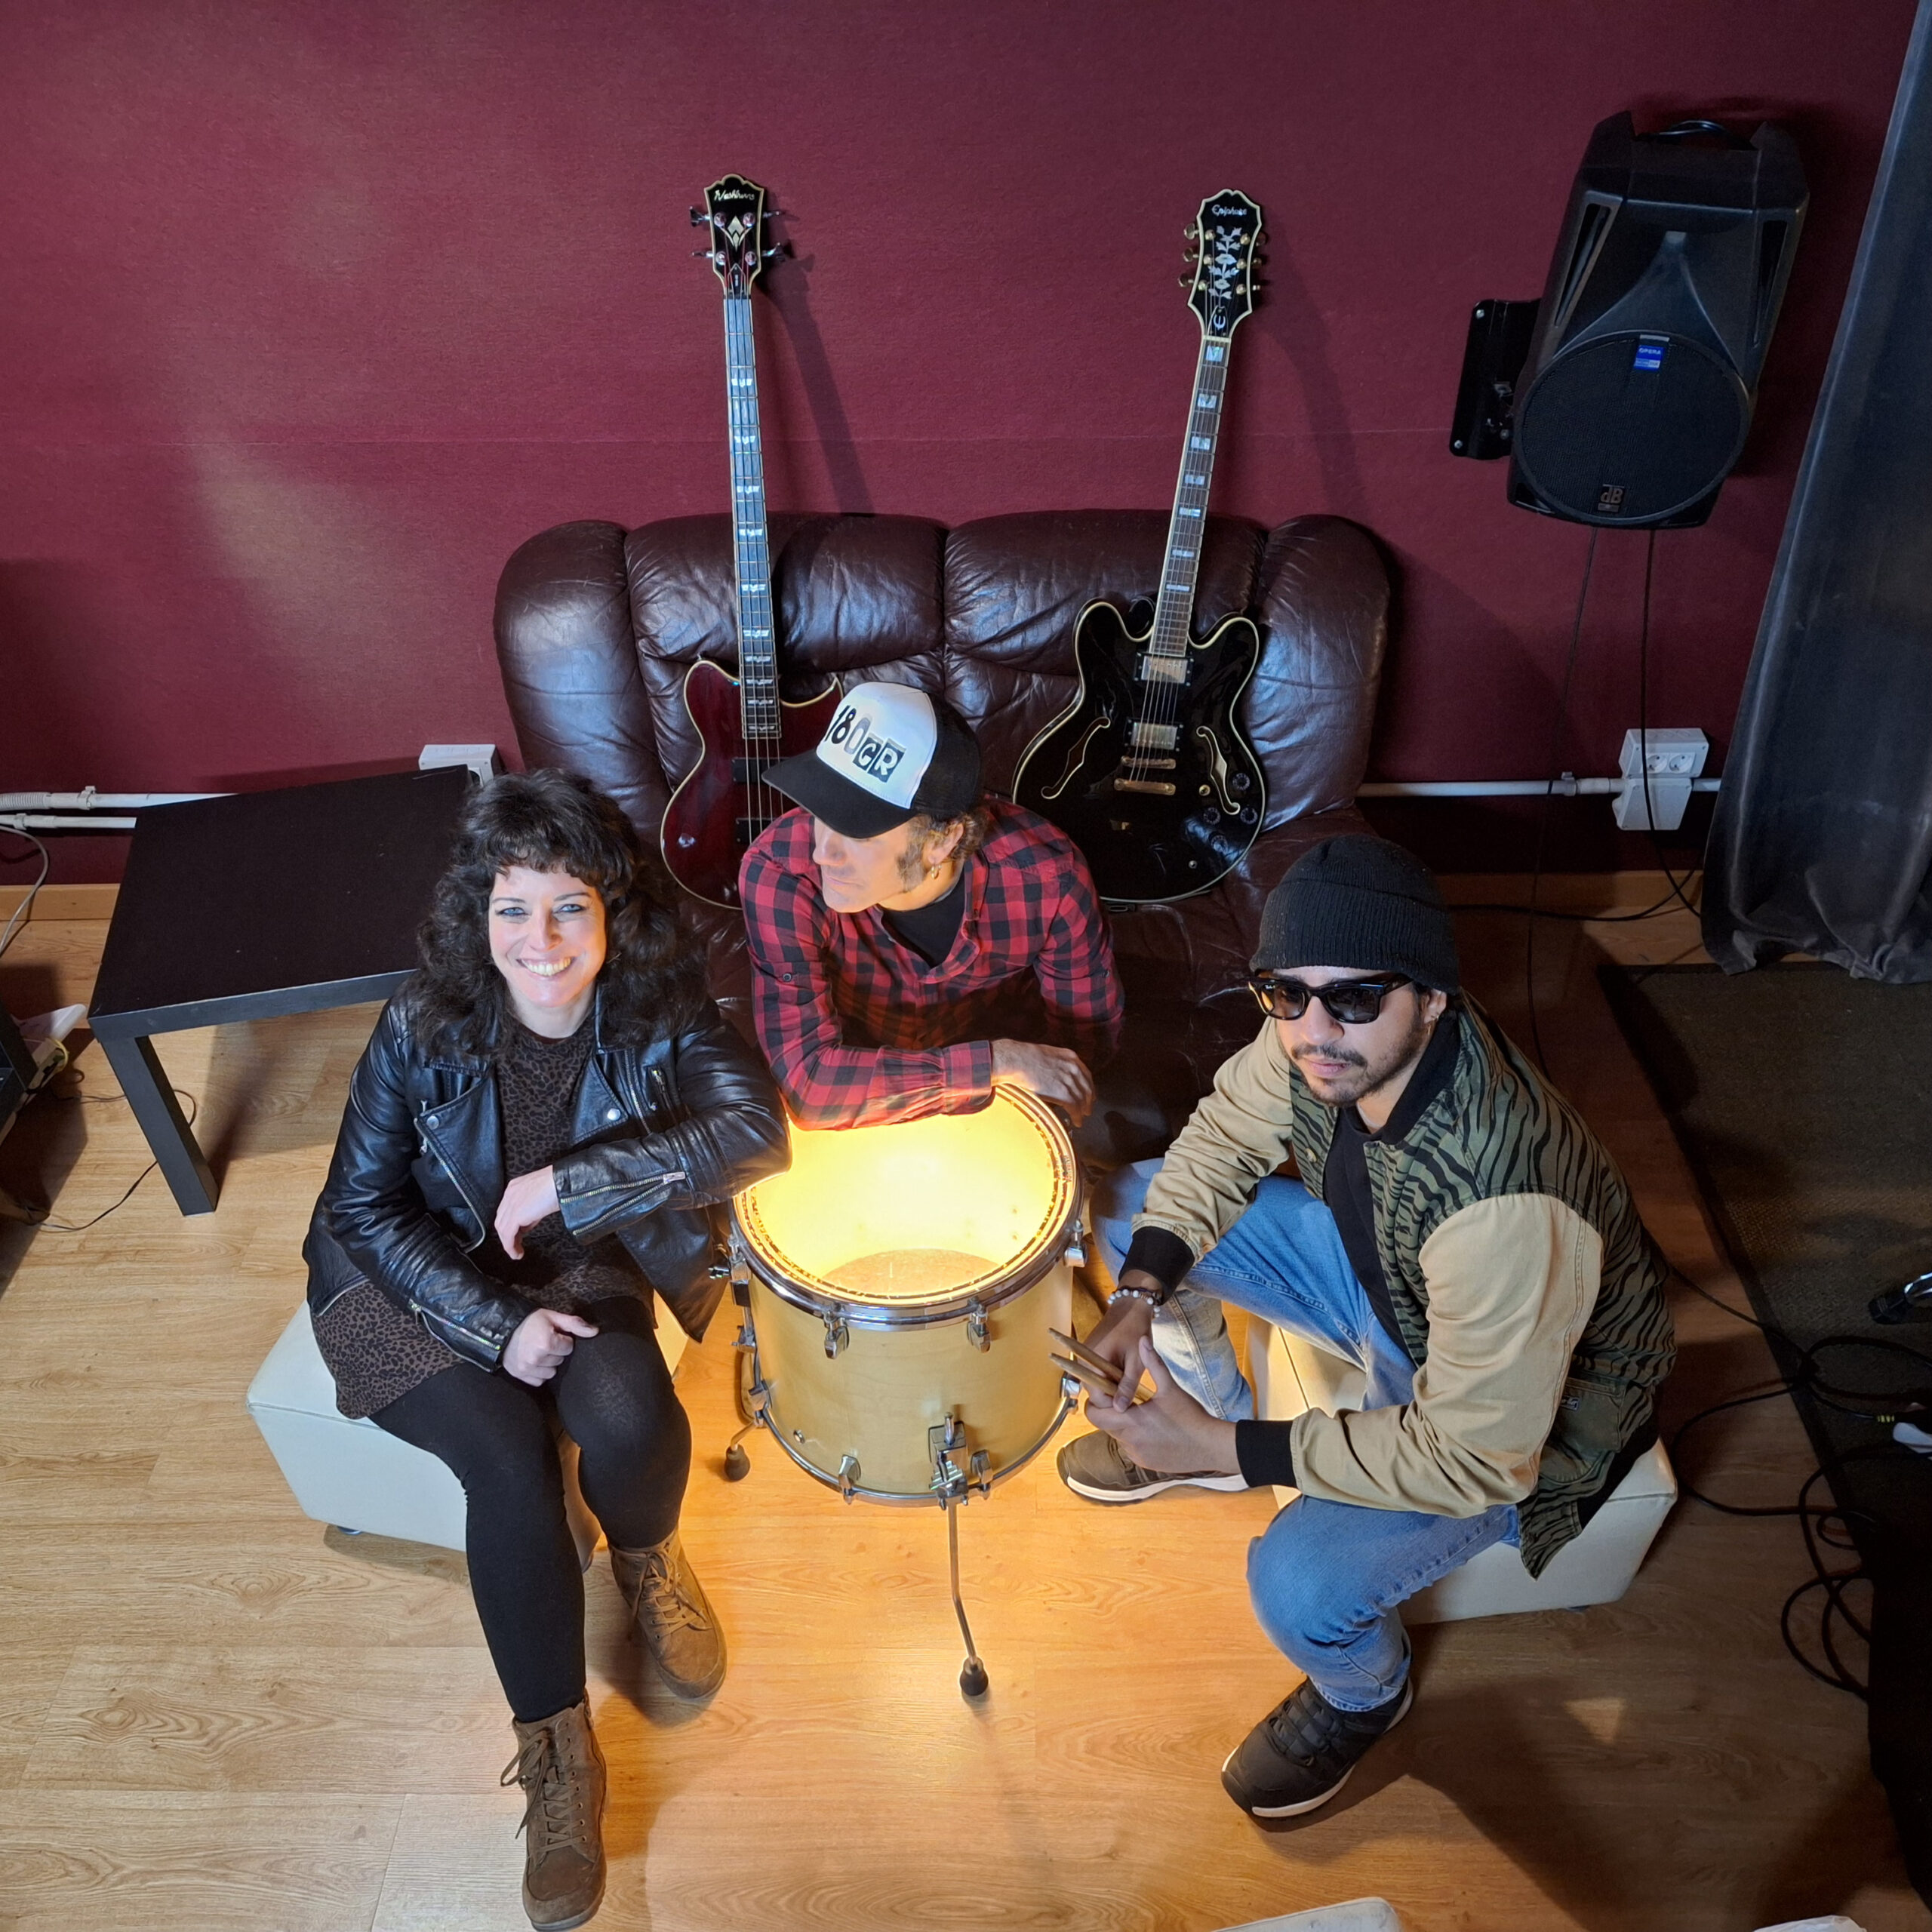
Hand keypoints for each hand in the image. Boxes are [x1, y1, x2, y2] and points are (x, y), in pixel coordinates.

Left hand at [495, 1165, 559, 1258]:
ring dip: (508, 1242)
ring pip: (502, 1228)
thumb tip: (529, 1221)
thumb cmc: (559, 1185)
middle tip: (516, 1244)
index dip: (511, 1223)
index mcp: (515, 1187)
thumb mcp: (542, 1195)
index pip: (507, 1209)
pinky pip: (507, 1235)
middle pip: (501, 1219)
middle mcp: (510, 1194)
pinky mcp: (516, 1214)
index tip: (519, 1233)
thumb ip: (532, 1207)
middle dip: (507, 1234)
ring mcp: (511, 1203)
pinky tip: (516, 1253)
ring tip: (516, 1251)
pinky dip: (510, 1246)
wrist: (563, 1182)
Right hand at [503, 1308, 598, 1385]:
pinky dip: (539, 1373)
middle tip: (545, 1342)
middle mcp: (536, 1358)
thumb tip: (595, 1331)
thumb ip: (575, 1324)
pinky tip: (534, 1362)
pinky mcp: (520, 1375)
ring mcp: (527, 1369)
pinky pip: (539, 1381)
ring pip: (551, 1372)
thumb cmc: (529, 1321)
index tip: (554, 1334)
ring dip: (548, 1363)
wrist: (500, 1328)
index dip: (564, 1339)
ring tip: (539, 1352)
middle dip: (556, 1351)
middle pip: (560, 1360)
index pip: (569, 1347)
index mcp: (546, 1342)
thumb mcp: (553, 1316)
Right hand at [991, 1039, 1094, 1124]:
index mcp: (1070, 1057)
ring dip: (1083, 1110)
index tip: (1089, 1094)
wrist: (1017, 1060)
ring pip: (1082, 1099)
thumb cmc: (1024, 1057)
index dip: (1089, 1087)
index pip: (1086, 1075)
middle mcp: (1073, 1068)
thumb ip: (1056, 1063)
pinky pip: (1075, 1108)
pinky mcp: (1063, 1093)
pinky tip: (1077, 1121)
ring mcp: (1069, 1081)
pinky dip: (1077, 1116)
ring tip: (1081, 1117)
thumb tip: (1054, 1072)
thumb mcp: (1047, 1054)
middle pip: (1087, 1088)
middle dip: (1088, 1101)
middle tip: (1087, 1109)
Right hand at [1079, 1279, 1158, 1399]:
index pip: (1096, 1397)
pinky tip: (1122, 1373)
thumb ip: (1127, 1385)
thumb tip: (1119, 1409)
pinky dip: (1108, 1376)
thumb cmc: (1136, 1331)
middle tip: (1132, 1392)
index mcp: (1092, 1362)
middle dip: (1112, 1395)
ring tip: (1129, 1382)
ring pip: (1095, 1382)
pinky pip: (1096, 1372)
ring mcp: (1084, 1355)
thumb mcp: (1136, 1361)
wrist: (1131, 1306)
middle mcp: (1082, 1360)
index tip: (1130, 1404)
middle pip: (1094, 1390)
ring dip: (1110, 1386)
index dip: (1113, 1404)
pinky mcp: (1089, 1352)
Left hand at [1085, 1337, 1241, 1477]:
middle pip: (1105, 1425)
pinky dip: (1136, 1439)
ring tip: (1144, 1415)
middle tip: (1127, 1401)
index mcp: (1131, 1421)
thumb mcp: (1171, 1387)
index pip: (1095, 1415)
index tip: (1107, 1393)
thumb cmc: (1191, 1416)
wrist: (1210, 1446)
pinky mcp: (1146, 1463)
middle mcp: (1129, 1441)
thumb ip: (1153, 1363)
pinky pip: (1132, 1449)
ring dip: (1124, 1426)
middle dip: (1111, 1412)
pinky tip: (1153, 1430)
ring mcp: (1137, 1455)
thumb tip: (1142, 1340)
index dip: (1095, 1403)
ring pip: (1118, 1438)